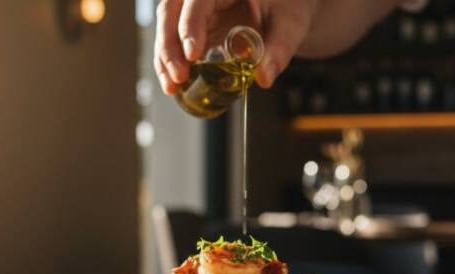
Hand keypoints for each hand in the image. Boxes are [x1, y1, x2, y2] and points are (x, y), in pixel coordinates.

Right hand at [154, 0, 317, 94]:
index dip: (191, 25)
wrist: (285, 7)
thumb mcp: (290, 25)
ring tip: (172, 86)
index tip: (193, 54)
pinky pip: (173, 39)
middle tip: (179, 76)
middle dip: (169, 46)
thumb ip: (279, 49)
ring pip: (166, 24)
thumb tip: (264, 77)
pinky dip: (169, 62)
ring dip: (164, 58)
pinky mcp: (193, 25)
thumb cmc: (288, 8)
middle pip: (171, 10)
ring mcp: (194, 7)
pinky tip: (173, 84)